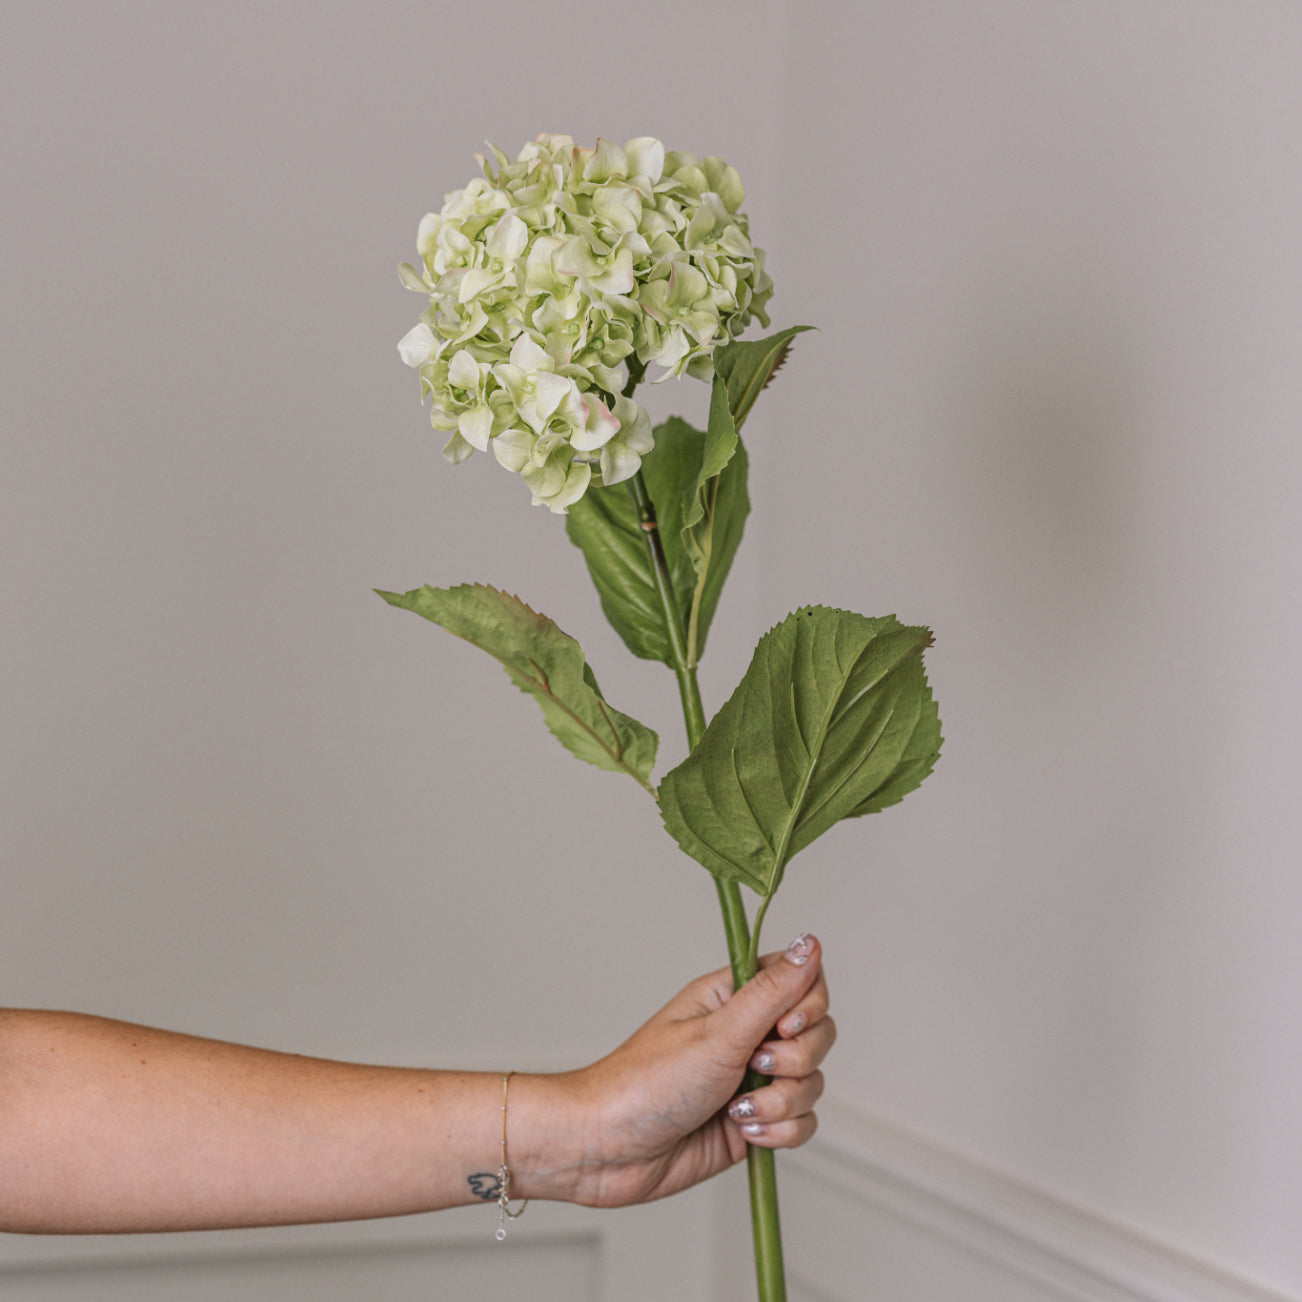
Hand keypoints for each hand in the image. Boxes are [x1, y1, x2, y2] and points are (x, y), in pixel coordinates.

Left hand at [531, 934, 833, 1207]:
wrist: (609, 1151)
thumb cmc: (645, 1083)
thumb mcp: (717, 1033)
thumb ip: (772, 992)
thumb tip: (810, 943)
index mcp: (733, 997)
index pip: (802, 982)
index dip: (808, 1005)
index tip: (784, 1026)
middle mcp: (746, 1034)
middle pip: (817, 1033)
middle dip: (796, 1060)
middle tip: (756, 1065)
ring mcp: (751, 1079)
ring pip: (811, 1082)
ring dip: (782, 1102)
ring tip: (738, 1109)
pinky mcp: (754, 1121)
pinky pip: (801, 1122)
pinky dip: (780, 1132)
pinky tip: (744, 1132)